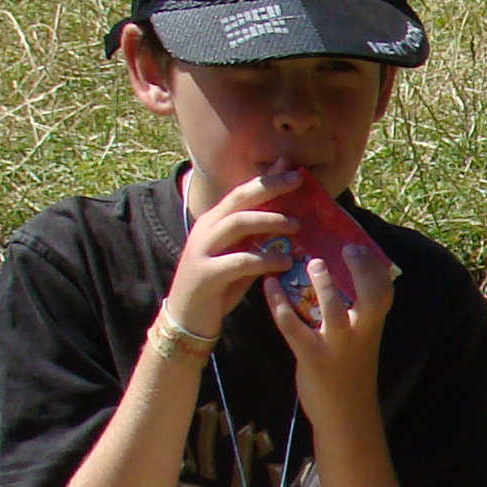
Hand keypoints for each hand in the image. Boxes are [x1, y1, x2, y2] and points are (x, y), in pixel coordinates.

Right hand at [155, 168, 298, 353]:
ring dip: (270, 221)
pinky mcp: (206, 274)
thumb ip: (259, 240)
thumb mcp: (241, 258)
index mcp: (215, 222)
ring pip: (237, 223)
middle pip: (239, 198)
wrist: (188, 318)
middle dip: (270, 187)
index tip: (294, 169)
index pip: (242, 192)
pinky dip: (265, 260)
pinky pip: (239, 261)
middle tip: (298, 181)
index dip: (267, 179)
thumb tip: (291, 223)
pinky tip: (285, 263)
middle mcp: (207, 229)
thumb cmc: (219, 287)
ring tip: (297, 225)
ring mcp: (203, 250)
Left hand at [267, 225, 395, 406]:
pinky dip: (279, 304)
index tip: (361, 245)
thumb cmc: (350, 374)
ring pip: (334, 312)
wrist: (345, 417)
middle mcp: (359, 334)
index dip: (375, 267)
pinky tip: (269, 285)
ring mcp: (336, 346)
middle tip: (347, 248)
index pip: (384, 292)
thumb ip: (354, 314)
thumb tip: (336, 278)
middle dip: (362, 271)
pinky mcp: (311, 357)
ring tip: (312, 262)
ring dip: (324, 286)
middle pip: (372, 297)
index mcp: (371, 328)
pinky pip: (294, 327)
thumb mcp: (360, 342)